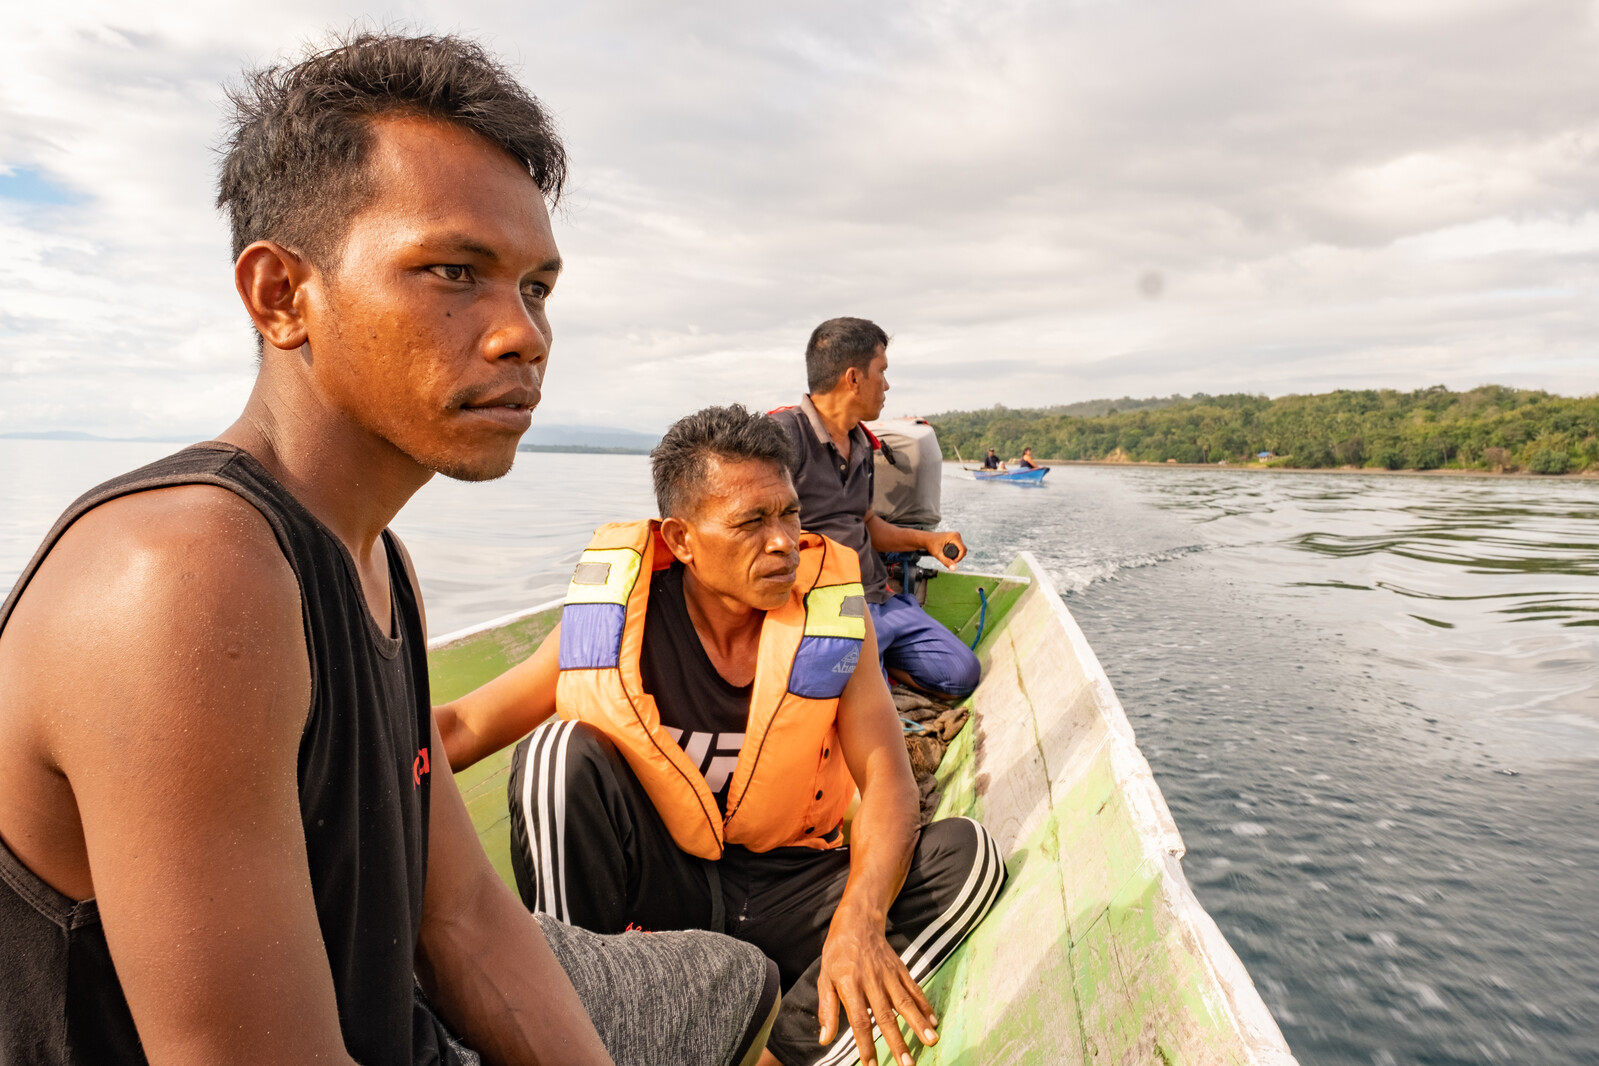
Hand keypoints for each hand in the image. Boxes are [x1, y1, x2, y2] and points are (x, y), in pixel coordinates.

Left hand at [816, 907, 937, 1065]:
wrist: (857, 922)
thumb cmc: (837, 954)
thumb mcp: (824, 979)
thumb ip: (827, 1009)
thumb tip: (825, 1039)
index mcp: (849, 985)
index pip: (859, 1020)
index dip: (866, 1043)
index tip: (871, 1065)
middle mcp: (871, 981)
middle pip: (886, 1016)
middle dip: (897, 1041)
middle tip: (907, 1063)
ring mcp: (888, 975)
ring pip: (905, 1003)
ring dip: (918, 1023)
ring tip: (931, 1041)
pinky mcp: (900, 969)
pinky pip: (914, 989)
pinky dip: (924, 1005)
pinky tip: (933, 1021)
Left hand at [924, 531, 965, 569]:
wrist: (925, 539)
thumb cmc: (930, 544)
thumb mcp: (937, 554)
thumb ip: (946, 561)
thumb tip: (954, 569)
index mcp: (954, 537)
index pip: (963, 550)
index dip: (959, 558)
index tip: (952, 562)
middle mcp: (956, 535)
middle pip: (963, 550)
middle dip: (958, 557)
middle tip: (949, 561)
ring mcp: (956, 536)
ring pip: (961, 549)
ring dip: (957, 555)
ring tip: (948, 558)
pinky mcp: (954, 538)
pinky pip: (959, 547)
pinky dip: (956, 553)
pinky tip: (949, 555)